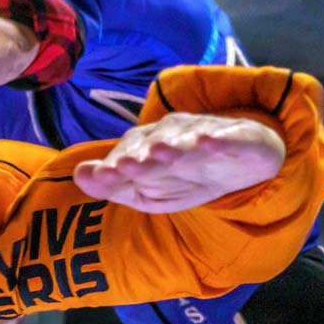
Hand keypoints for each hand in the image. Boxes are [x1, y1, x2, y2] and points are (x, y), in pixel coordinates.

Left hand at [74, 113, 284, 212]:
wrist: (243, 168)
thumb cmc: (186, 177)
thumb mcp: (147, 192)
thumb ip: (114, 185)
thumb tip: (79, 174)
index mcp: (148, 143)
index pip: (128, 152)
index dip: (116, 164)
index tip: (103, 174)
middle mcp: (173, 132)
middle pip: (154, 143)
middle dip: (141, 155)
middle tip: (127, 166)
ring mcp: (205, 131)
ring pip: (187, 138)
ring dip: (174, 145)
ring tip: (162, 152)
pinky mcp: (238, 136)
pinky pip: (229, 136)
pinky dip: (219, 139)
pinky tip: (209, 142)